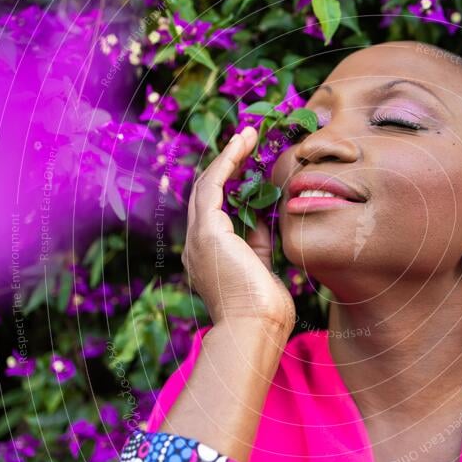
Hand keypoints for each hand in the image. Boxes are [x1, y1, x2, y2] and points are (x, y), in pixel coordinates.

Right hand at [181, 127, 295, 332]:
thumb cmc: (264, 306)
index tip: (250, 163)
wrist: (256, 326)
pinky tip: (241, 145)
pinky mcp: (207, 231)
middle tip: (248, 138)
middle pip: (208, 192)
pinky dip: (227, 162)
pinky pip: (213, 186)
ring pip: (208, 184)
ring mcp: (199, 237)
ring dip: (228, 156)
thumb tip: (260, 214)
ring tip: (247, 134)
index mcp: (208, 255)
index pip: (217, 210)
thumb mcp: (260, 264)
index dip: (232, 182)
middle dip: (228, 163)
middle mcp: (198, 244)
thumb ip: (256, 239)